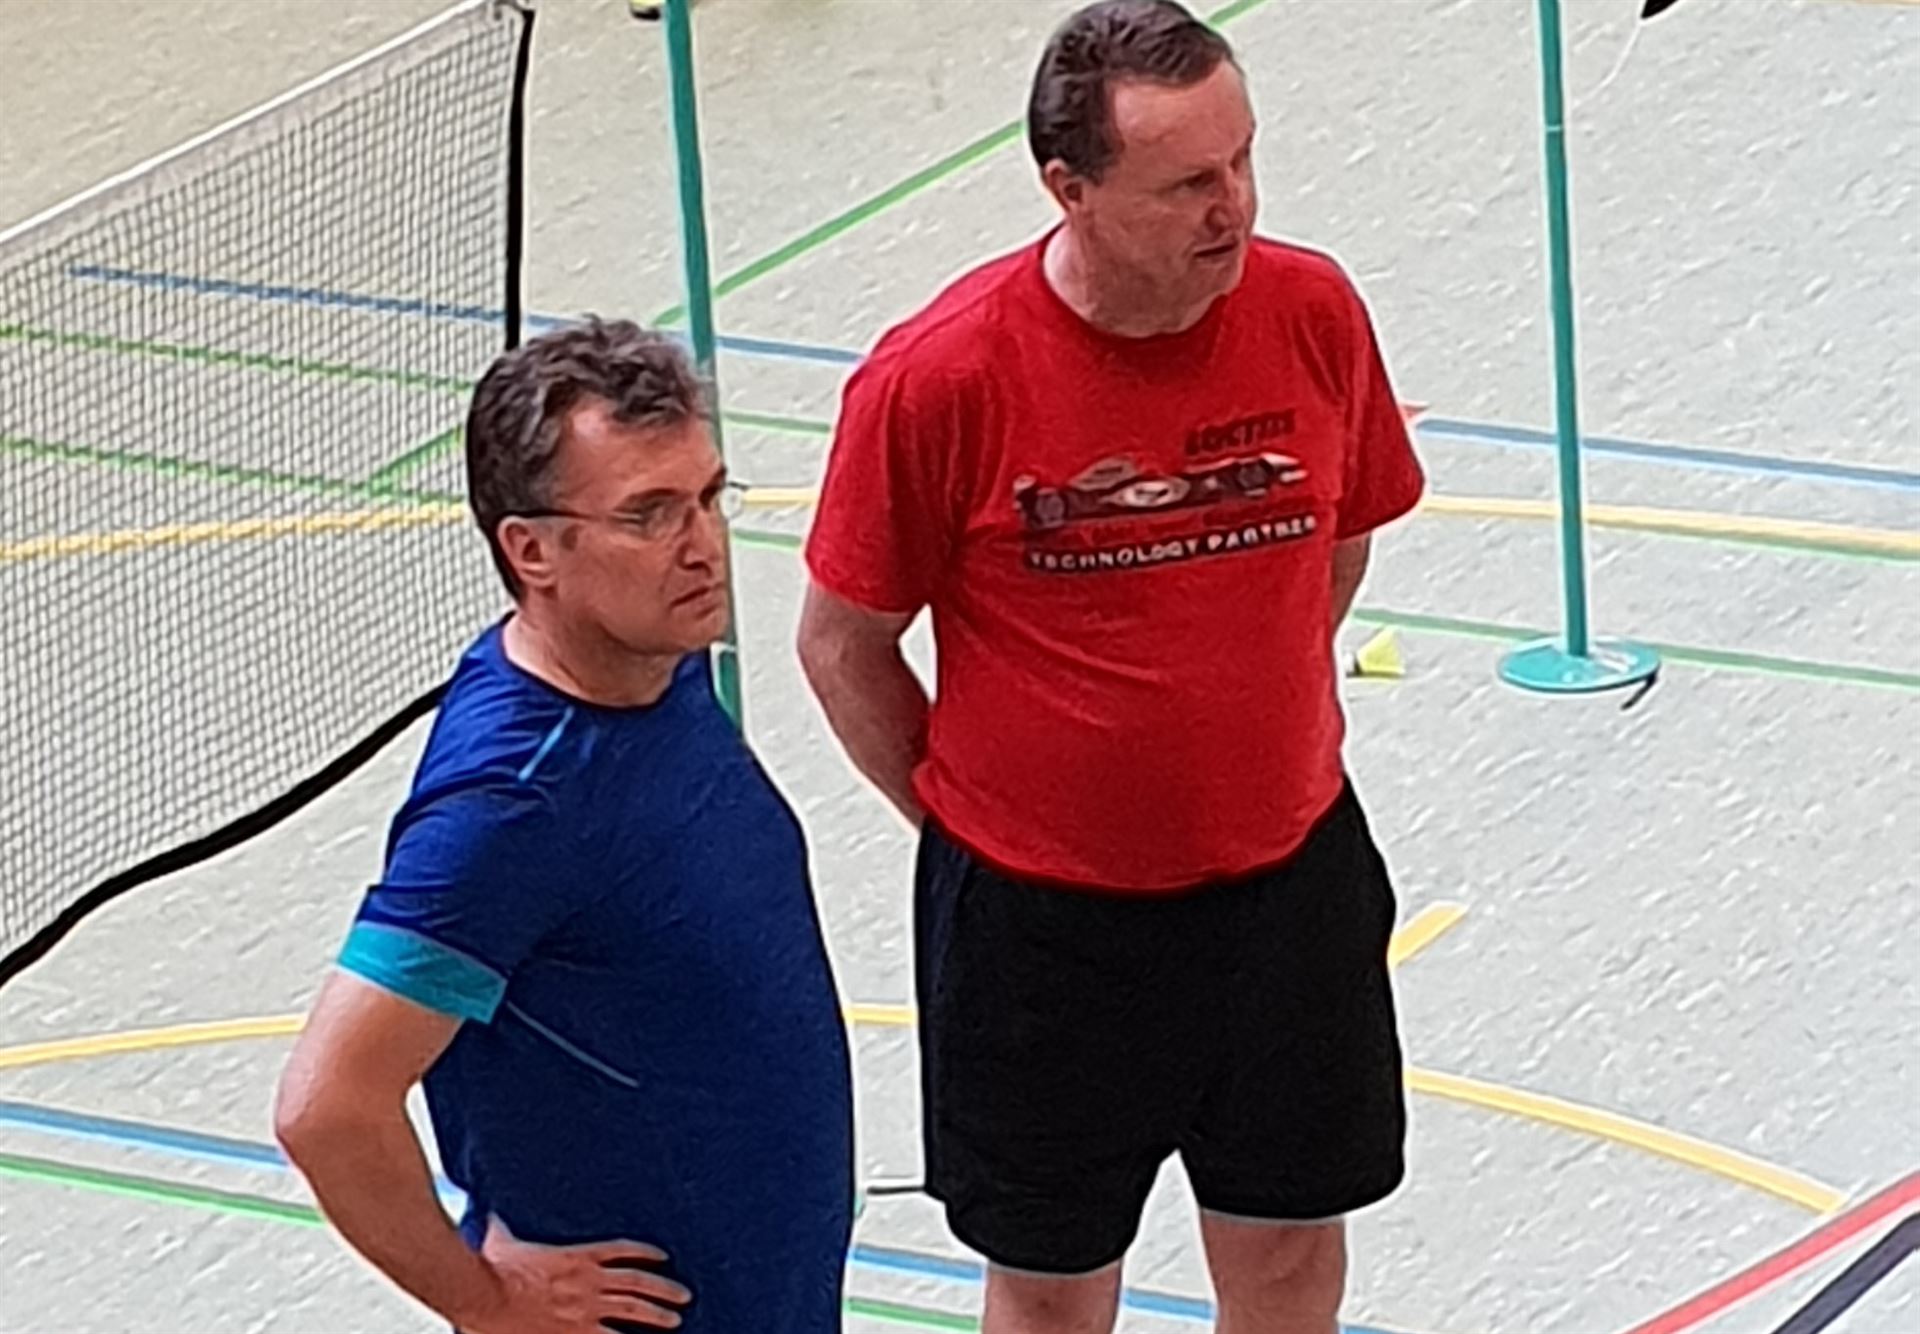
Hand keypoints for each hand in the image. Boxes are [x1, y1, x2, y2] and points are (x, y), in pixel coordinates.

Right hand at [457, 1216, 692, 1332]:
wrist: (485, 1296)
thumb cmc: (491, 1269)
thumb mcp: (500, 1238)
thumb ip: (502, 1225)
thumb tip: (489, 1211)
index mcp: (576, 1257)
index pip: (621, 1250)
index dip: (644, 1253)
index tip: (662, 1257)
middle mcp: (587, 1282)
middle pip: (637, 1282)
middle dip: (664, 1288)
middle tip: (684, 1296)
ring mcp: (584, 1310)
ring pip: (633, 1310)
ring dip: (657, 1315)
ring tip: (676, 1320)